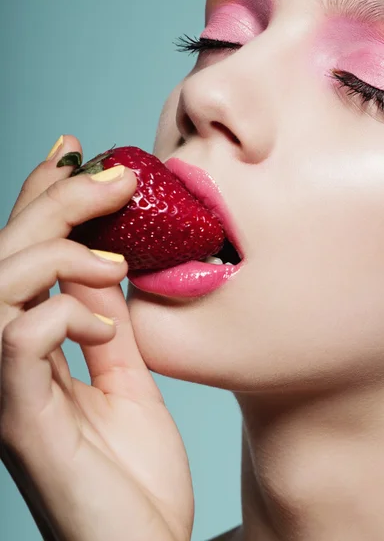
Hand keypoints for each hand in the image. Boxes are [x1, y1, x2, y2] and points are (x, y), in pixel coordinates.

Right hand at [0, 136, 193, 540]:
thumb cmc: (132, 468)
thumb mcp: (128, 377)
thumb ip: (109, 324)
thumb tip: (109, 266)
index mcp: (35, 348)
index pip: (27, 256)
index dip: (44, 200)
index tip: (78, 155)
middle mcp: (9, 362)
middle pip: (5, 258)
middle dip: (52, 205)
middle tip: (109, 177)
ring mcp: (9, 391)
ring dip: (52, 256)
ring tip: (111, 260)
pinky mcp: (21, 422)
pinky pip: (15, 345)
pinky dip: (60, 315)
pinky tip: (101, 323)